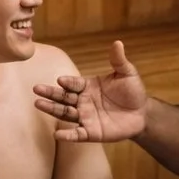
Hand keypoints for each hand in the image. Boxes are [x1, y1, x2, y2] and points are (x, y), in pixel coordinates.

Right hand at [33, 41, 148, 142]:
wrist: (142, 113)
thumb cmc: (132, 92)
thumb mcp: (127, 74)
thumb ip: (118, 61)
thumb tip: (117, 43)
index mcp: (88, 86)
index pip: (74, 83)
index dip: (68, 82)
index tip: (61, 80)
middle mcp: (83, 101)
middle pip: (63, 97)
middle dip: (50, 93)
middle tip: (36, 89)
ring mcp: (86, 117)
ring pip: (65, 113)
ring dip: (52, 109)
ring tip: (38, 104)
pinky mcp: (92, 133)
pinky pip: (77, 134)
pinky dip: (67, 135)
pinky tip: (57, 134)